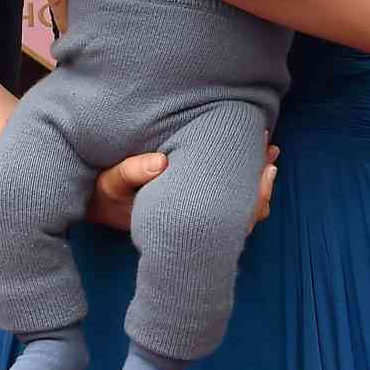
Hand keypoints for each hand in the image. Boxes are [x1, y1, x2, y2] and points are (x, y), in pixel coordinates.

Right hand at [85, 145, 278, 232]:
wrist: (97, 210)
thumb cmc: (107, 196)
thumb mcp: (112, 182)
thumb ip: (132, 172)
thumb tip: (162, 162)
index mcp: (183, 216)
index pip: (231, 210)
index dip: (253, 187)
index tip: (264, 159)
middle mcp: (195, 221)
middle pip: (243, 209)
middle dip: (261, 178)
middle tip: (272, 149)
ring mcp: (196, 216)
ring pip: (239, 207)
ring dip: (255, 179)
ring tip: (269, 152)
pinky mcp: (192, 208)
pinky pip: (228, 202)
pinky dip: (244, 183)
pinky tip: (250, 162)